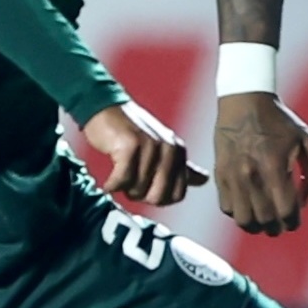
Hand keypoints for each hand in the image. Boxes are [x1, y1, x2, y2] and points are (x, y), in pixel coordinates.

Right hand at [82, 100, 203, 207]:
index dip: (158, 199)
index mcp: (179, 152)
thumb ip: (182, 168)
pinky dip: (112, 185)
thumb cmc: (131, 133)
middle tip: (129, 183)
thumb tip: (204, 180)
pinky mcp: (130, 145)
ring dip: (123, 188)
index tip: (145, 188)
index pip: (178, 195)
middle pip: (158, 197)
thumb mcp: (162, 149)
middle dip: (140, 196)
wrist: (104, 109)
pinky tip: (108, 182)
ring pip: (138, 190)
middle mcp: (169, 149)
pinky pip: (122, 180)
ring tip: (118, 173)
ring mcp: (151, 146)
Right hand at [214, 93, 307, 234]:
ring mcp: (232, 175)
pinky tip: (249, 206)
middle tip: (281, 225)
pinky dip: (239, 213)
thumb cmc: (281, 121)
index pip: (286, 211)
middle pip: (265, 220)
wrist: (245, 100)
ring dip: (256, 226)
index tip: (294, 222)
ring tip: (264, 221)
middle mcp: (251, 174)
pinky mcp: (219, 174)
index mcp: (274, 166)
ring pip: (243, 219)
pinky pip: (227, 207)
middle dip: (276, 228)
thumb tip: (304, 202)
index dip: (293, 222)